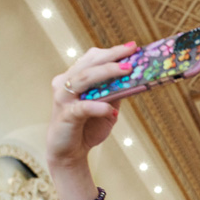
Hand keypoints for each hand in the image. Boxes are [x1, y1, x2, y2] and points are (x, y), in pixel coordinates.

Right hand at [46, 43, 137, 168]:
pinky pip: (83, 107)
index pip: (92, 58)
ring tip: (127, 71)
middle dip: (112, 56)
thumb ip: (115, 94)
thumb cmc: (88, 128)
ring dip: (107, 73)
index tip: (132, 47)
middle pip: (89, 64)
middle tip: (131, 52)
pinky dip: (98, 107)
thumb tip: (136, 80)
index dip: (111, 51)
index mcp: (74, 78)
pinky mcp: (65, 116)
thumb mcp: (107, 109)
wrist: (70, 153)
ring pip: (84, 78)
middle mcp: (65, 84)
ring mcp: (64, 99)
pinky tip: (112, 110)